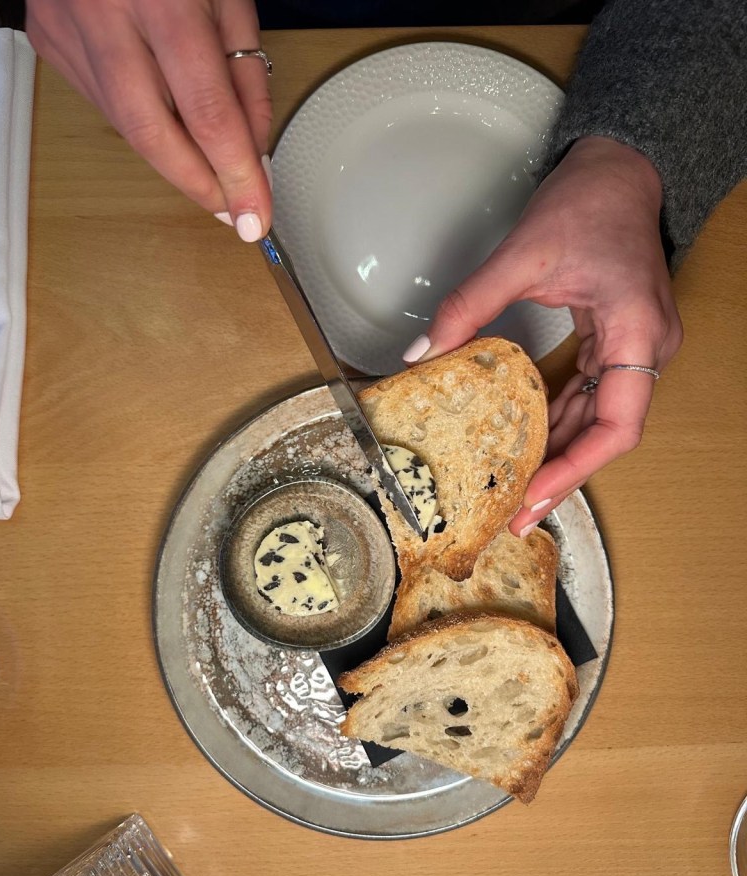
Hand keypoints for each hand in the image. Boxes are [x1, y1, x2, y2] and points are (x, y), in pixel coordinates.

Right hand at [26, 0, 271, 239]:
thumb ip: (244, 72)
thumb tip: (252, 150)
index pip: (205, 111)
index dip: (234, 173)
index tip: (257, 215)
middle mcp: (106, 15)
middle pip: (153, 133)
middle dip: (199, 184)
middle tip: (235, 211)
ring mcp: (67, 28)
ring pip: (126, 124)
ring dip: (174, 158)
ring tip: (210, 171)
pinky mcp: (48, 39)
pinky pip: (104, 101)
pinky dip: (143, 121)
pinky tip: (167, 120)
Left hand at [402, 136, 682, 534]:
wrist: (620, 170)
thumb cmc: (588, 203)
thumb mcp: (523, 254)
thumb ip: (470, 304)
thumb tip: (422, 351)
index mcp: (637, 333)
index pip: (617, 426)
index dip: (576, 468)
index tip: (534, 496)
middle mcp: (647, 350)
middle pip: (606, 433)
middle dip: (560, 473)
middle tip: (512, 512)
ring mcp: (636, 349)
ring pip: (598, 420)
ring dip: (558, 452)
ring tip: (514, 489)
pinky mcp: (618, 344)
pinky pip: (590, 396)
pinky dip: (558, 421)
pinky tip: (526, 443)